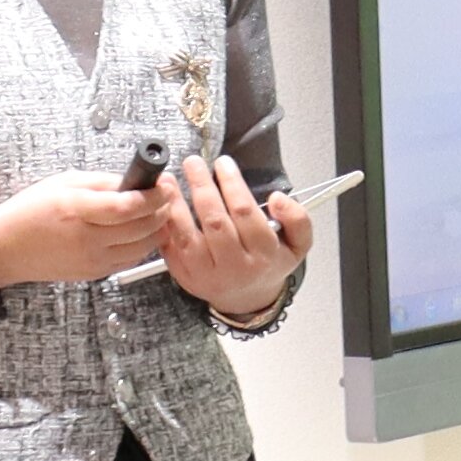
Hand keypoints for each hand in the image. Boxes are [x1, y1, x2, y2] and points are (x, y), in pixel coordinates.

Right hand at [0, 170, 163, 288]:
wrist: (5, 248)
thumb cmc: (29, 211)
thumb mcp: (63, 183)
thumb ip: (101, 182)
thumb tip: (134, 181)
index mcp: (77, 211)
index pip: (127, 206)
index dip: (152, 196)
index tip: (164, 183)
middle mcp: (87, 239)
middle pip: (140, 227)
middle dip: (161, 209)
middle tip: (167, 195)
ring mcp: (92, 260)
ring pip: (142, 247)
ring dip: (157, 229)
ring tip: (159, 212)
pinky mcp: (95, 273)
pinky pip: (131, 260)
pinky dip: (143, 245)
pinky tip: (144, 231)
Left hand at [150, 155, 308, 322]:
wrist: (246, 298)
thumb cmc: (269, 263)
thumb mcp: (298, 245)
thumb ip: (298, 219)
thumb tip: (277, 198)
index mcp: (264, 256)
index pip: (246, 213)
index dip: (232, 184)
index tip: (223, 162)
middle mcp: (235, 267)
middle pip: (215, 221)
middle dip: (202, 187)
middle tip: (193, 162)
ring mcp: (207, 274)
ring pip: (187, 236)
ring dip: (176, 205)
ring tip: (168, 180)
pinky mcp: (185, 277)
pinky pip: (171, 248)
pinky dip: (166, 224)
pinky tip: (161, 204)